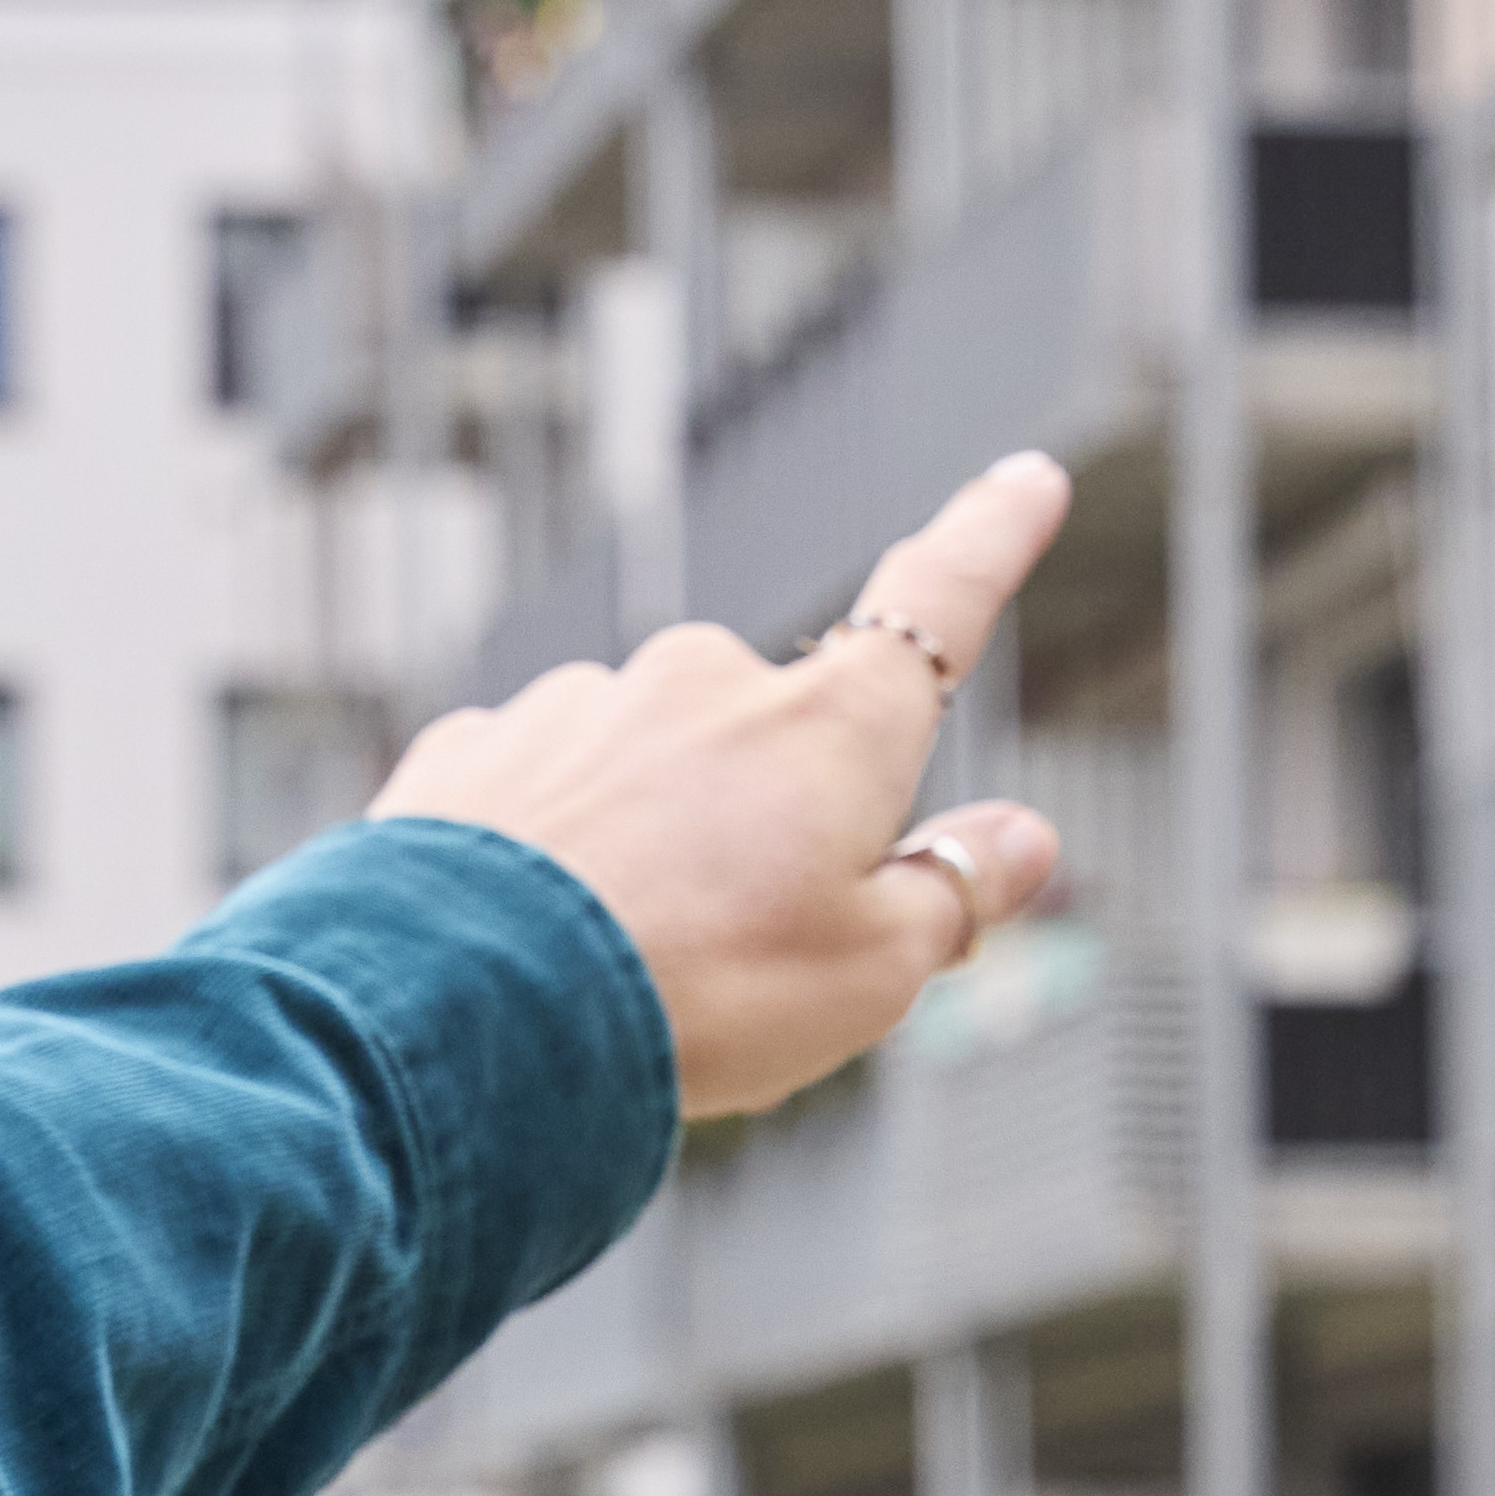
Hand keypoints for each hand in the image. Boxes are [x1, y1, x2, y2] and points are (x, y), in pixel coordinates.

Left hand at [374, 452, 1074, 1120]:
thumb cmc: (696, 998)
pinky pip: (535, 796)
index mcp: (828, 728)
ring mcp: (578, 703)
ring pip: (643, 769)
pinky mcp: (470, 748)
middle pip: (768, 740)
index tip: (1026, 479)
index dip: (989, 542)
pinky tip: (527, 942)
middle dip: (760, 823)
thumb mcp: (870, 978)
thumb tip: (1021, 837)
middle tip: (730, 951)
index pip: (937, 607)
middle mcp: (702, 680)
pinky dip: (544, 857)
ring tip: (611, 969)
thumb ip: (950, 896)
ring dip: (642, 846)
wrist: (468, 1016)